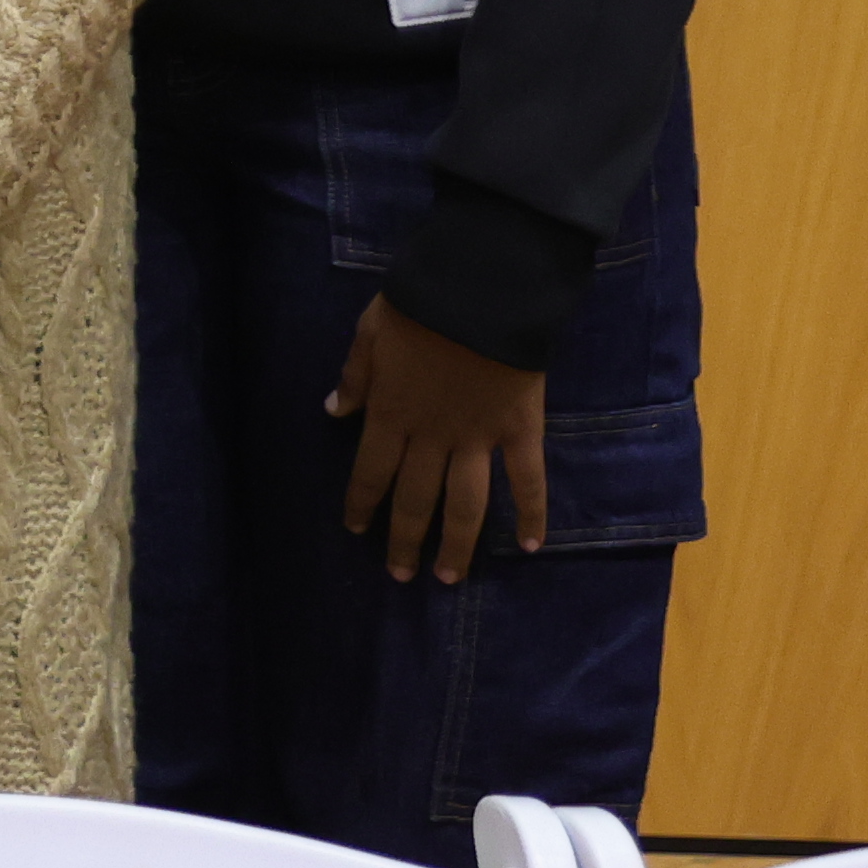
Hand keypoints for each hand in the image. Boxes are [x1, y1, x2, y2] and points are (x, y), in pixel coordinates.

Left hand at [334, 294, 550, 582]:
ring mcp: (479, 438)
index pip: (370, 472)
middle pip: (416, 500)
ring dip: (457, 545)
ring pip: (466, 505)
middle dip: (405, 541)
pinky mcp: (520, 430)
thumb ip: (355, 377)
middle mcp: (432, 436)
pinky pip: (527, 480)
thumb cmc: (419, 304)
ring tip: (449, 577)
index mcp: (391, 413)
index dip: (362, 503)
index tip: (357, 531)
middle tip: (401, 576)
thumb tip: (334, 411)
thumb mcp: (369, 332)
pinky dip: (532, 514)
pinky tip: (532, 545)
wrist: (482, 289)